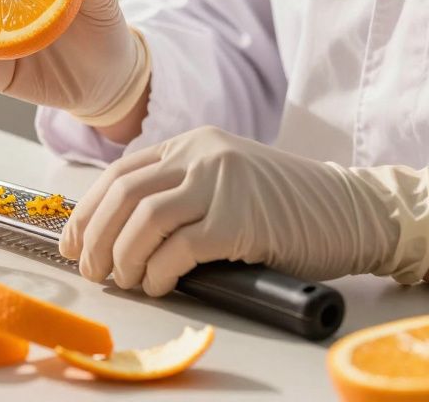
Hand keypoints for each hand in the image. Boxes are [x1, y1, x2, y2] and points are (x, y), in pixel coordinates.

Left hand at [60, 126, 428, 295]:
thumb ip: (181, 192)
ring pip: (142, 218)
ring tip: (125, 281)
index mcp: (193, 143)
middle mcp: (202, 154)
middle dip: (95, 236)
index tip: (72, 242)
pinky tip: (160, 284)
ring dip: (123, 257)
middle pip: (122, 193)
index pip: (120, 172)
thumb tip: (120, 235)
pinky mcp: (239, 218)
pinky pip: (178, 247)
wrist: (356, 211)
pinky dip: (159, 270)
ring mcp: (221, 182)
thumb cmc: (290, 208)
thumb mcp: (227, 182)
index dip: (87, 210)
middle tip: (91, 270)